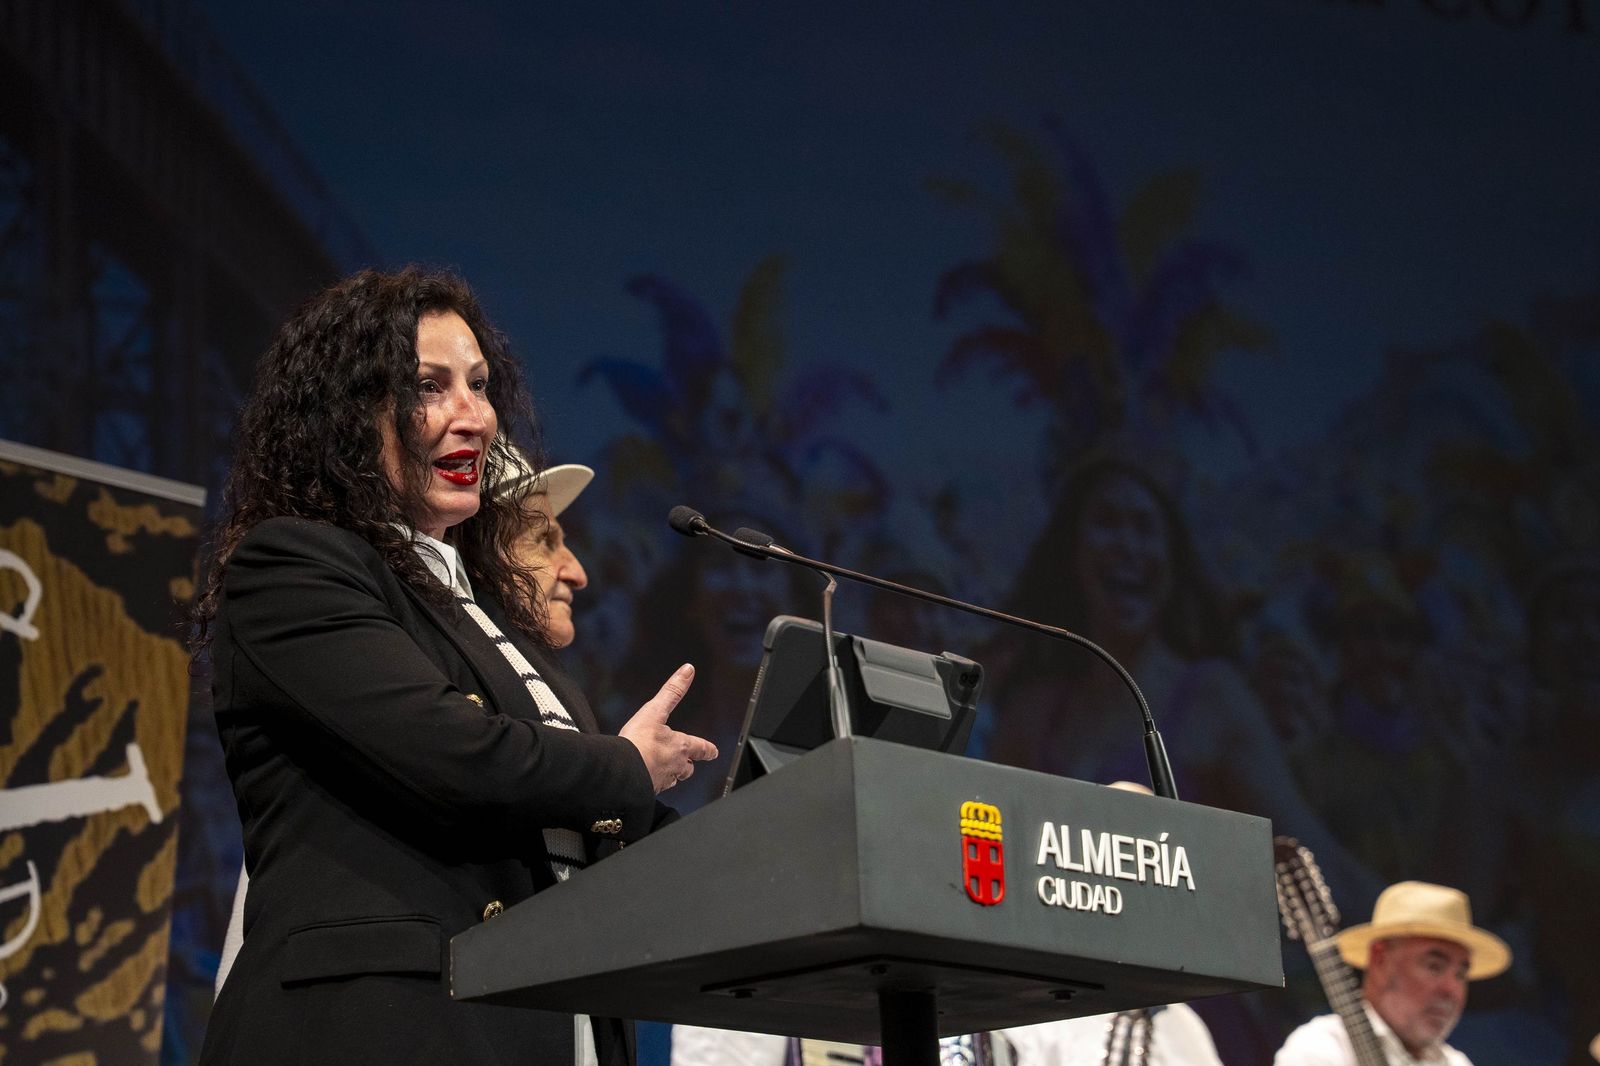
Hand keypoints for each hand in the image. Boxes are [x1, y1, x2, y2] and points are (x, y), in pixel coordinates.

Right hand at [619, 664, 718, 793]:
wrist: (620, 772)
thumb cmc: (638, 743)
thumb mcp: (655, 711)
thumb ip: (672, 691)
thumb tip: (688, 671)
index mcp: (680, 746)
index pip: (700, 748)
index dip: (708, 750)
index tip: (713, 751)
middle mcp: (675, 765)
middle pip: (688, 768)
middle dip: (688, 765)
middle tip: (689, 765)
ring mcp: (662, 780)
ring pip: (673, 780)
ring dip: (672, 776)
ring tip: (667, 774)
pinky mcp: (648, 791)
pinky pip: (655, 789)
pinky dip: (653, 785)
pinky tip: (646, 782)